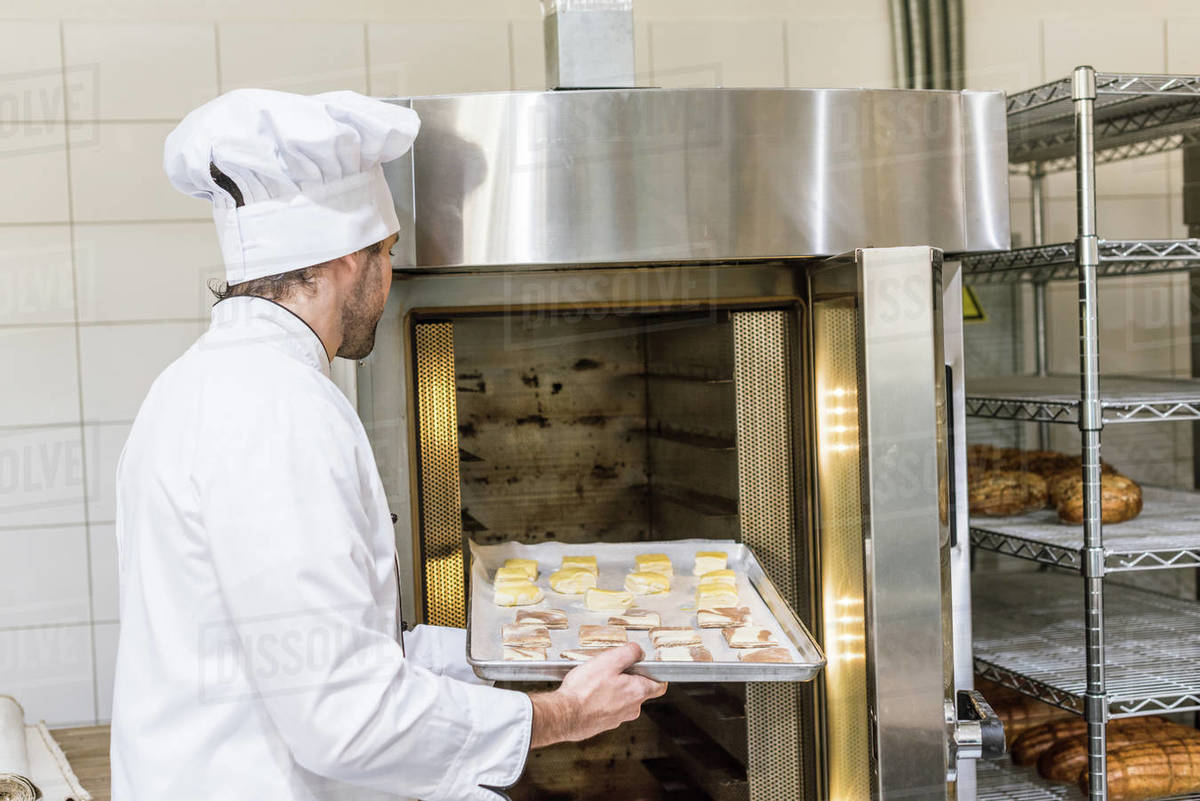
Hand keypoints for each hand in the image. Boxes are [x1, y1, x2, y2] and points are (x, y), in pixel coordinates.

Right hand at [528, 643, 666, 747]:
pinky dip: (601, 701)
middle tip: (610, 670)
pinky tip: (588, 694)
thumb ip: (629, 653)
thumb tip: (638, 651)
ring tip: (595, 682)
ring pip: (622, 700)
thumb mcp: (609, 661)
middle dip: (628, 679)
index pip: (659, 686)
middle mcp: (631, 709)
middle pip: (639, 691)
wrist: (564, 715)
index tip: (645, 667)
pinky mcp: (603, 724)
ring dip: (613, 690)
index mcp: (637, 692)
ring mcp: (617, 719)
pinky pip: (608, 709)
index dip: (655, 674)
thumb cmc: (585, 690)